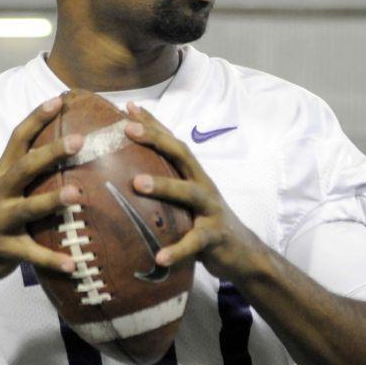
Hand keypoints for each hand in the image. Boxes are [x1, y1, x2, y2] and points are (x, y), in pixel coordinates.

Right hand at [0, 97, 82, 285]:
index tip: (59, 100)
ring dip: (51, 201)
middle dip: (51, 153)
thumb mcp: (10, 190)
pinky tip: (74, 263)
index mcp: (3, 174)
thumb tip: (72, 144)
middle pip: (24, 168)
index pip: (18, 139)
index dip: (36, 118)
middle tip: (79, 141)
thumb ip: (33, 171)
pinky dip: (52, 259)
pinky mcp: (3, 249)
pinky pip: (30, 254)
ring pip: (26, 208)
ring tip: (76, 194)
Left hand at [124, 103, 266, 282]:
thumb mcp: (185, 202)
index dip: (153, 123)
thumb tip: (123, 181)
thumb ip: (164, 189)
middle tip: (129, 129)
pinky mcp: (216, 237)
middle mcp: (203, 186)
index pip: (172, 143)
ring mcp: (212, 210)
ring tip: (137, 183)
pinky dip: (177, 249)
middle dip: (156, 139)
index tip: (128, 107)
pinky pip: (195, 242)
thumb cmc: (205, 224)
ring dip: (163, 185)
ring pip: (189, 192)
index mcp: (193, 175)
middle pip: (182, 155)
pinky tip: (159, 257)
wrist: (242, 254)